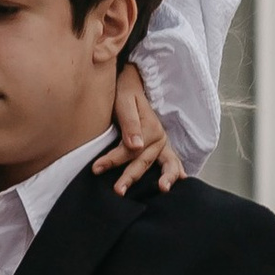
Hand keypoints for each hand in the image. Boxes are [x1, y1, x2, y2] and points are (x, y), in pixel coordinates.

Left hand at [95, 58, 180, 195]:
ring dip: (165, 179)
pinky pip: (171, 162)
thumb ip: (130, 124)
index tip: (96, 168)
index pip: (129, 151)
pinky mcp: (160, 147)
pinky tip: (179, 181)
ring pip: (164, 165)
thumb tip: (136, 146)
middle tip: (118, 191)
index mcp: (150, 129)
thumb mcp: (124, 102)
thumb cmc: (125, 93)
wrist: (132, 83)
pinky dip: (175, 172)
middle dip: (130, 177)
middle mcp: (159, 138)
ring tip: (162, 189)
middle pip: (143, 162)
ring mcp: (162, 144)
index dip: (111, 160)